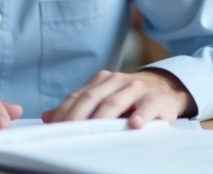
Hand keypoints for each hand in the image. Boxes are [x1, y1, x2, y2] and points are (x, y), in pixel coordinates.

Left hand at [41, 69, 195, 127]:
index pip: (77, 96)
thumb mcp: (104, 98)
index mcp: (101, 81)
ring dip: (103, 116)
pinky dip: (141, 115)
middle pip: (92, 98)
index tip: (53, 128)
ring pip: (115, 102)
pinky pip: (147, 106)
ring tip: (94, 130)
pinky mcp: (155, 99)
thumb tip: (48, 116)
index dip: (64, 112)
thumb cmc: (129, 97)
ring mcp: (136, 89)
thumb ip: (78, 107)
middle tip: (68, 132)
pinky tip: (135, 124)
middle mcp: (116, 81)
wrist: (165, 87)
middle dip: (78, 116)